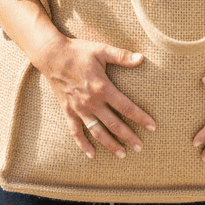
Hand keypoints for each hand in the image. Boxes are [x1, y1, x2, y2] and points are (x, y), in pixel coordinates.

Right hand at [32, 34, 154, 159]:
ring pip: (97, 132)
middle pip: (114, 124)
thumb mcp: (101, 49)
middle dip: (128, 137)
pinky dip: (83, 145)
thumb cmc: (78, 51)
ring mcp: (79, 108)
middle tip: (140, 147)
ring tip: (122, 154)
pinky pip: (75, 132)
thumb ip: (122, 56)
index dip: (140, 117)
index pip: (126, 106)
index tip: (152, 126)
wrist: (52, 55)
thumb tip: (141, 58)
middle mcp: (91, 102)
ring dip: (110, 144)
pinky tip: (92, 154)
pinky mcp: (68, 110)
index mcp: (102, 87)